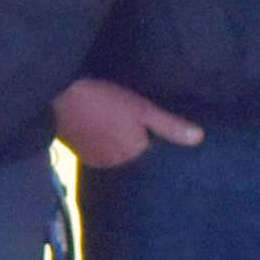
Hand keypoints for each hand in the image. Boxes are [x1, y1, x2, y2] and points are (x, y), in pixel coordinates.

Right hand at [52, 76, 201, 169]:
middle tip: (130, 121)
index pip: (153, 153)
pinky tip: (102, 130)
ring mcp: (98, 161)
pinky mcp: (83, 156)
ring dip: (119, 145)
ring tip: (116, 125)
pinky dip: (104, 145)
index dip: (154, 139)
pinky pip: (101, 154)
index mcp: (134, 152)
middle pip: (134, 155)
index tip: (151, 128)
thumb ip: (170, 126)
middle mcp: (117, 163)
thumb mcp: (142, 108)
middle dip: (135, 142)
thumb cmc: (104, 97)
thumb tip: (199, 138)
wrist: (59, 96)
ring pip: (118, 155)